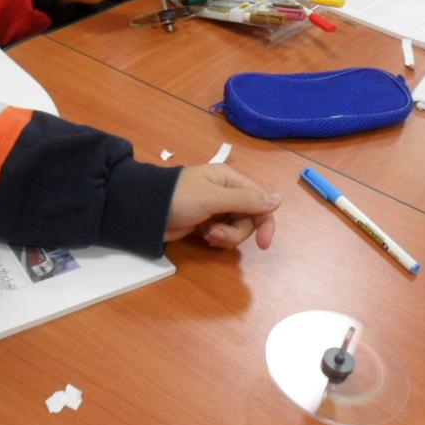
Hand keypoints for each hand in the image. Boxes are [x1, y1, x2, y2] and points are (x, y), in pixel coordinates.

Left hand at [164, 164, 279, 249]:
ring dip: (225, 237)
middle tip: (215, 233)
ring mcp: (217, 209)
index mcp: (230, 180)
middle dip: (235, 232)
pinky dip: (216, 238)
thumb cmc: (178, 198)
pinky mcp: (207, 222)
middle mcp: (227, 193)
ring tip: (206, 235)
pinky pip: (223, 234)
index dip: (265, 222)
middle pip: (249, 219)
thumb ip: (246, 200)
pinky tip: (202, 236)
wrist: (145, 211)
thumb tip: (279, 199)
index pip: (260, 201)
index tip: (263, 244)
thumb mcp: (213, 198)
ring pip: (237, 229)